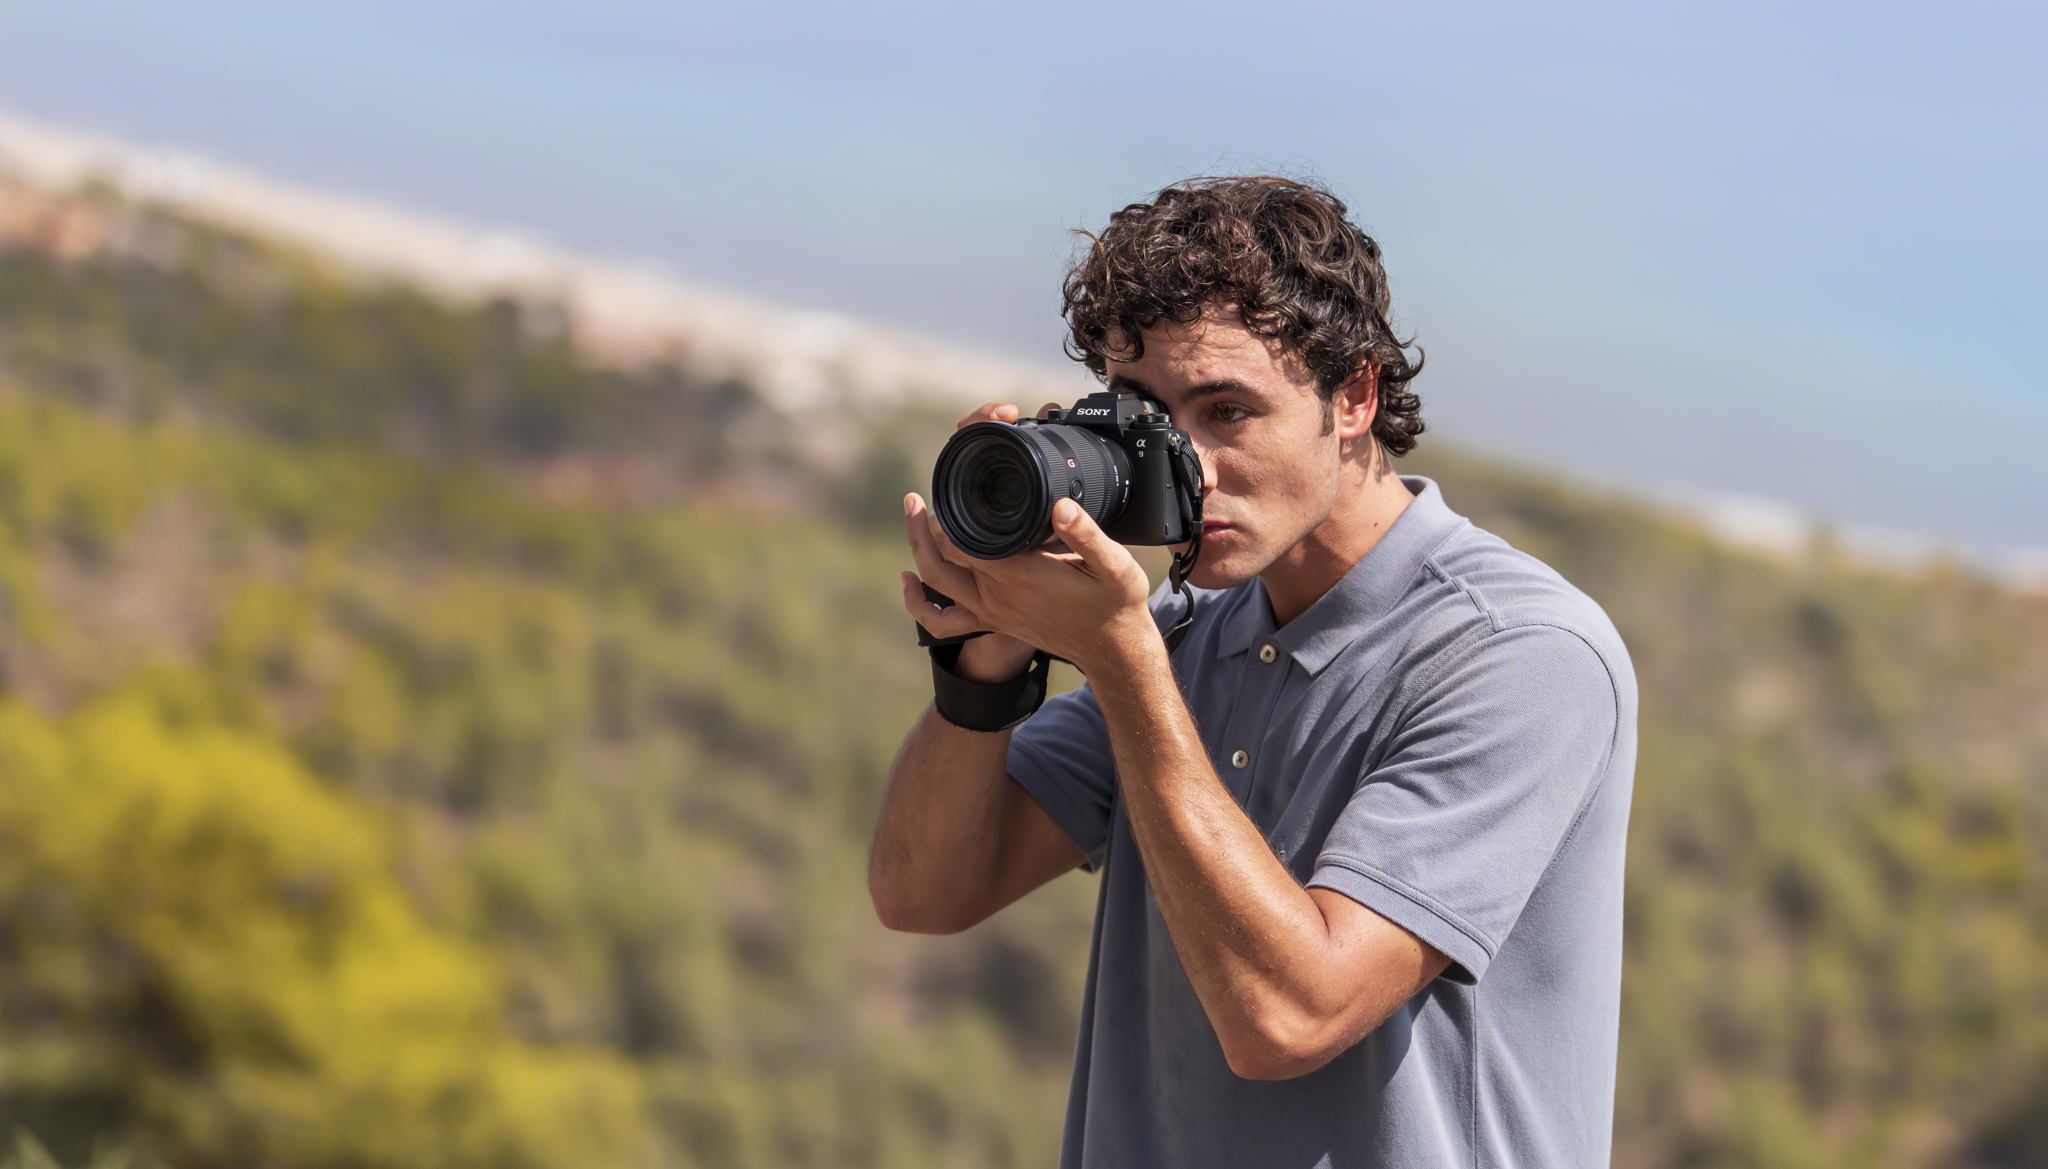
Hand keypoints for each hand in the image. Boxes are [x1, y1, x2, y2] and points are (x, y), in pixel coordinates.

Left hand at [915, 489, 1154, 677]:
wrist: (1112, 648)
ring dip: (917, 553)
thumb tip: (1060, 506)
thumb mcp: (1114, 566)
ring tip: (912, 521)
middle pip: (939, 559)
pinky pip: (942, 621)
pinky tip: (909, 582)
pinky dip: (918, 604)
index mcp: (1019, 574)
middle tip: (914, 498)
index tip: (944, 488)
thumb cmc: (1115, 603)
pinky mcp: (992, 622)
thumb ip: (1087, 535)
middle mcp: (996, 595)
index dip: (946, 515)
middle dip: (921, 527)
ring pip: (936, 583)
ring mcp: (990, 611)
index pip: (963, 541)